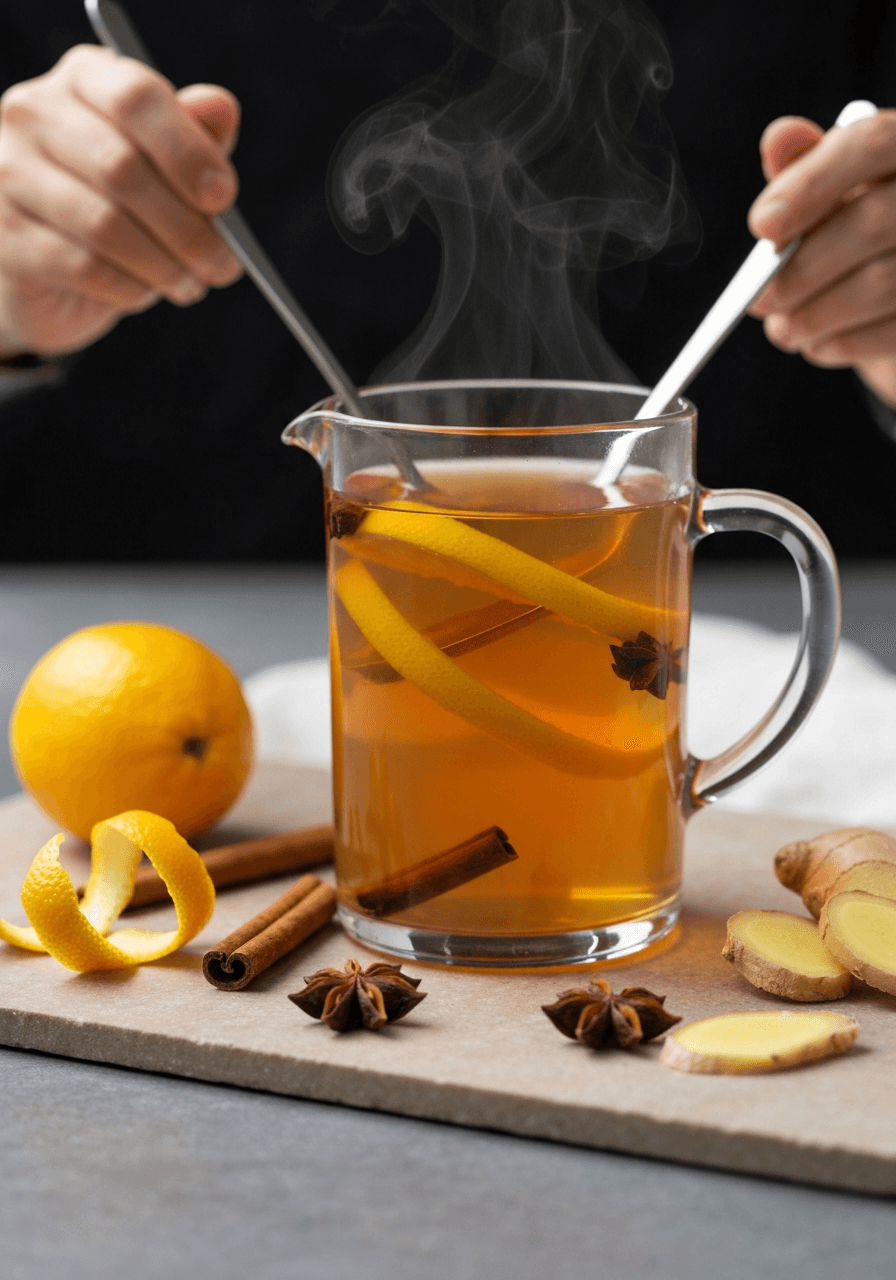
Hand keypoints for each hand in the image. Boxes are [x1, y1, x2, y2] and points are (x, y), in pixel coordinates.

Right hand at [0, 45, 242, 359]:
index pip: (134, 95)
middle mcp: (33, 113)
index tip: (223, 197)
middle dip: (187, 227)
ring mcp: (8, 173)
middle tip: (222, 264)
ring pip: (104, 223)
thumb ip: (193, 137)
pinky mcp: (6, 237)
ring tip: (191, 284)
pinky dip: (129, 287)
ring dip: (163, 265)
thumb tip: (221, 105)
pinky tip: (145, 292)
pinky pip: (83, 266)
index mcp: (83, 80)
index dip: (186, 149)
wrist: (51, 272)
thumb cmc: (119, 205)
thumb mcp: (164, 167)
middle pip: (122, 166)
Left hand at [748, 109, 895, 407]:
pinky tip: (818, 344)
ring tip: (782, 329)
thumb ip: (807, 164)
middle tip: (757, 300)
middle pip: (872, 221)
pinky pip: (893, 331)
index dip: (811, 185)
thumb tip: (779, 138)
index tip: (761, 227)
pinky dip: (843, 343)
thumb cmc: (861, 231)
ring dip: (815, 315)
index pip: (869, 143)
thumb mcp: (833, 190)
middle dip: (801, 269)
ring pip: (881, 283)